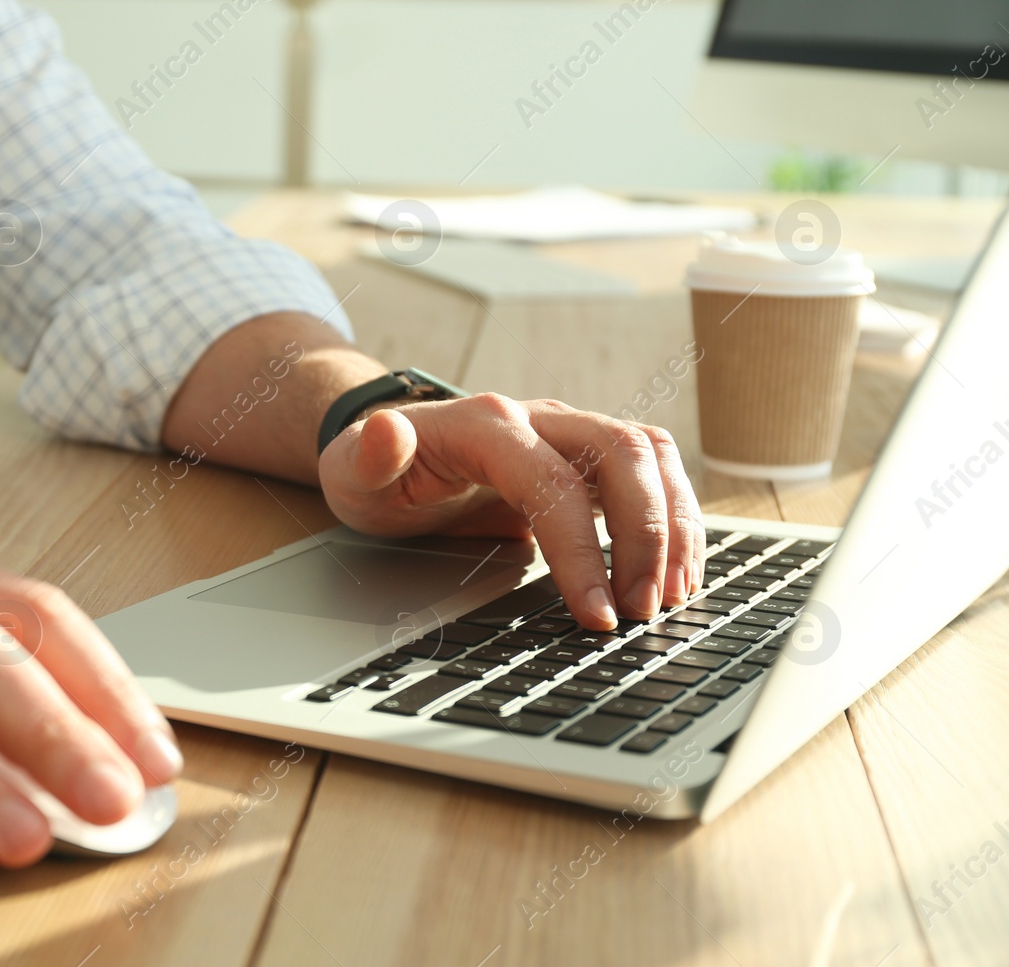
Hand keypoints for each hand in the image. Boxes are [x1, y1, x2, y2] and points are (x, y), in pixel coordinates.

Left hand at [317, 394, 703, 629]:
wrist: (389, 453)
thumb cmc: (375, 472)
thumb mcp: (354, 471)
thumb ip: (370, 456)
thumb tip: (384, 431)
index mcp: (486, 424)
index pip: (555, 482)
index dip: (582, 549)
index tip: (596, 613)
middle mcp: (539, 419)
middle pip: (622, 455)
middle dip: (647, 535)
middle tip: (644, 612)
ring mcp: (569, 434)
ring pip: (650, 456)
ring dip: (674, 525)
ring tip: (672, 597)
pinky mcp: (587, 458)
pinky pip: (653, 472)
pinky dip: (676, 518)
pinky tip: (677, 572)